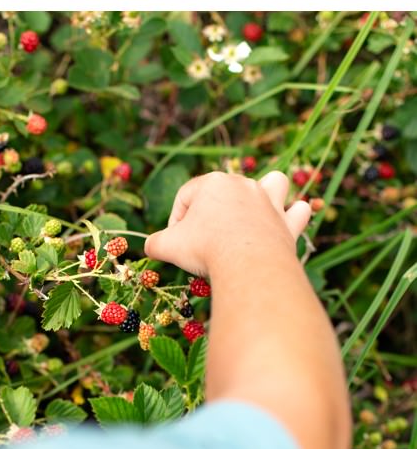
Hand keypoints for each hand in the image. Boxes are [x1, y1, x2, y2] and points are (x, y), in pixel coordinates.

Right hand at [144, 170, 309, 278]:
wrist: (249, 266)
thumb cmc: (204, 249)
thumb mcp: (166, 245)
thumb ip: (155, 242)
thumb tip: (150, 246)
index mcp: (212, 182)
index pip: (187, 197)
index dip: (177, 221)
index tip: (177, 243)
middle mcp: (243, 185)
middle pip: (224, 190)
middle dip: (213, 212)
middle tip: (205, 239)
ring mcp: (269, 202)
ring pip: (274, 183)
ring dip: (269, 191)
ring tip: (257, 208)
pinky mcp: (288, 223)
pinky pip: (298, 211)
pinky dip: (294, 215)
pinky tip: (285, 222)